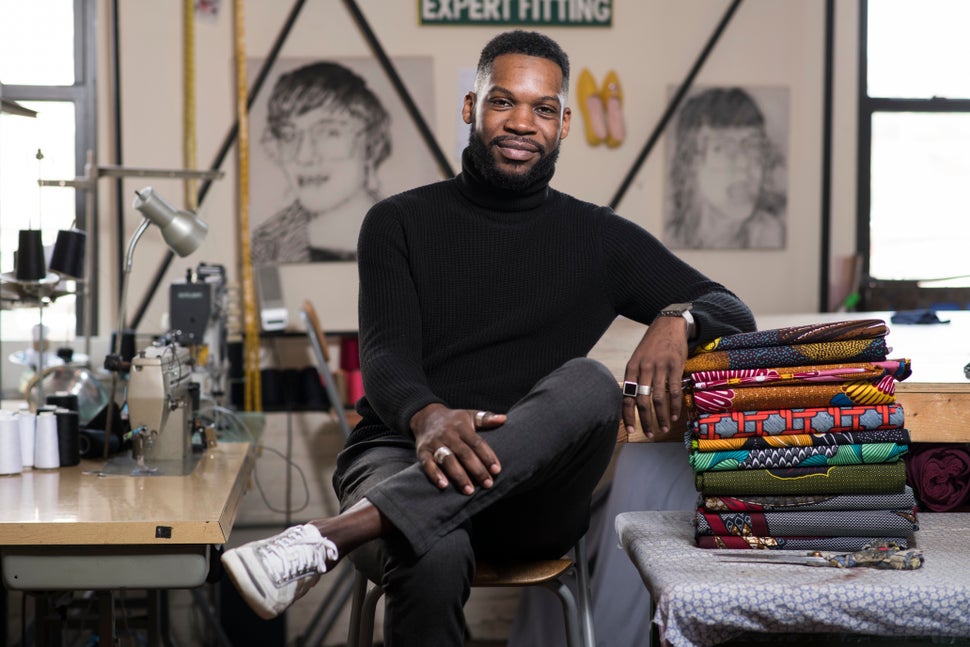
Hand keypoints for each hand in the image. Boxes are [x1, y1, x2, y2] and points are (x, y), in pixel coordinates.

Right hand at [411, 404, 504, 494]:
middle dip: (477, 470)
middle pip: (464, 453)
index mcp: (462, 427)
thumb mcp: (469, 415)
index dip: (487, 456)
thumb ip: (486, 418)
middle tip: (488, 484)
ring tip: (469, 490)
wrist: (425, 416)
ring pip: (448, 460)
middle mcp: (448, 435)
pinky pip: (427, 464)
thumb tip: (503, 419)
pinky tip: (444, 485)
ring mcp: (435, 443)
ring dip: (459, 476)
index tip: (497, 470)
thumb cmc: (453, 420)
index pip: (477, 443)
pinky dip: (435, 474)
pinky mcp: (422, 451)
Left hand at [622, 316, 688, 438]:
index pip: (627, 396)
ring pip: (658, 399)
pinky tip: (675, 416)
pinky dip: (674, 406)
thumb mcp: (637, 359)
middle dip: (645, 421)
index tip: (631, 429)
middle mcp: (644, 369)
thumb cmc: (652, 345)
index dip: (628, 415)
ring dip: (662, 417)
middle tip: (649, 434)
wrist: (668, 325)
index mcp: (631, 368)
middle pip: (642, 401)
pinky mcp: (675, 367)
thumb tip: (631, 401)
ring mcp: (660, 368)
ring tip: (663, 428)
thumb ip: (635, 378)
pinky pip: (674, 391)